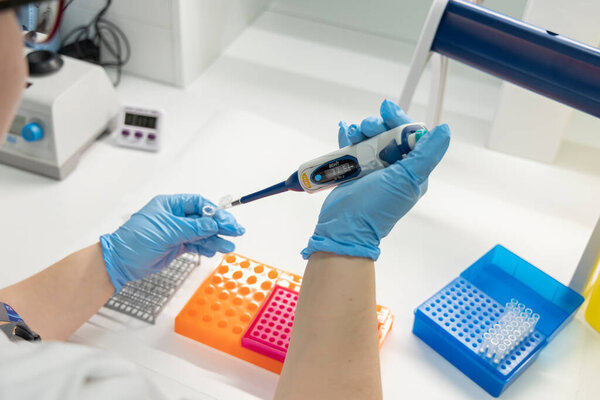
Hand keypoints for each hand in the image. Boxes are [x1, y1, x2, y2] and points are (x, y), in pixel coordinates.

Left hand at [100, 194, 244, 290]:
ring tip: (229, 246)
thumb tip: (213, 223)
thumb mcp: (167, 231)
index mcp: (170, 205)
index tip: (227, 220)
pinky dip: (207, 247)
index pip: (198, 204)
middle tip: (236, 231)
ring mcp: (176, 231)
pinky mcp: (177, 245)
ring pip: (202, 233)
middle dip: (220, 225)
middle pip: (203, 218)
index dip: (214, 211)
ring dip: (216, 239)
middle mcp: (175, 216)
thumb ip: (193, 227)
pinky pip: (197, 244)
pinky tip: (216, 250)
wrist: (121, 263)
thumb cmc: (135, 241)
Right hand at [301, 100, 449, 259]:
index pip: (411, 136)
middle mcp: (393, 168)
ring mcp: (372, 169)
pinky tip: (344, 130)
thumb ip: (427, 154)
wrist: (344, 227)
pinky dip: (348, 137)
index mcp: (411, 171)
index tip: (388, 112)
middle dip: (378, 124)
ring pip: (370, 138)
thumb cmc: (375, 209)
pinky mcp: (354, 171)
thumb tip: (444, 131)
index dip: (400, 121)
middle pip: (389, 134)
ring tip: (353, 133)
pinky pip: (352, 147)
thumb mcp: (407, 179)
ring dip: (361, 130)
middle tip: (368, 125)